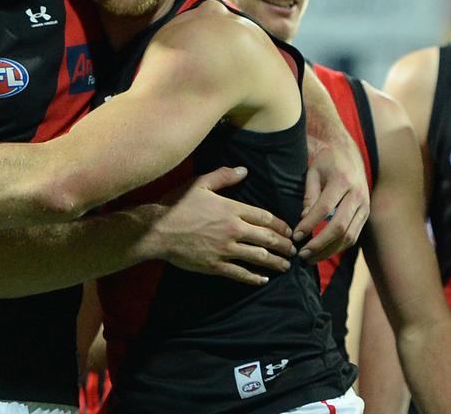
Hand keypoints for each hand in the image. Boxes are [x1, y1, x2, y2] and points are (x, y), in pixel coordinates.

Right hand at [149, 166, 294, 285]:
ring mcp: (225, 249)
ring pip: (258, 257)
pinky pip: (240, 273)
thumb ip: (223, 176)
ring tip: (285, 266)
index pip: (265, 217)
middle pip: (267, 238)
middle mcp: (233, 229)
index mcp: (232, 209)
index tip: (289, 231)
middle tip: (294, 250)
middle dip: (284, 245)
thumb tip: (244, 170)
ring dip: (275, 262)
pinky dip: (254, 277)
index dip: (281, 225)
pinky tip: (263, 279)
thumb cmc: (177, 204)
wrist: (157, 229)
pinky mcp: (215, 265)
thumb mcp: (199, 184)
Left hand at [294, 138, 369, 261]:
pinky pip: (354, 235)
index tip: (296, 236)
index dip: (309, 225)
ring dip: (329, 251)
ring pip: (349, 236)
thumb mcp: (313, 173)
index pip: (324, 209)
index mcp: (342, 181)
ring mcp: (365, 206)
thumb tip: (304, 220)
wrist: (348, 153)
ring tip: (311, 258)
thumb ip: (310, 196)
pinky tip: (324, 251)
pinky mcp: (366, 213)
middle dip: (320, 244)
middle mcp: (357, 195)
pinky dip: (339, 246)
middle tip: (302, 254)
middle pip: (339, 227)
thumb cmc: (326, 162)